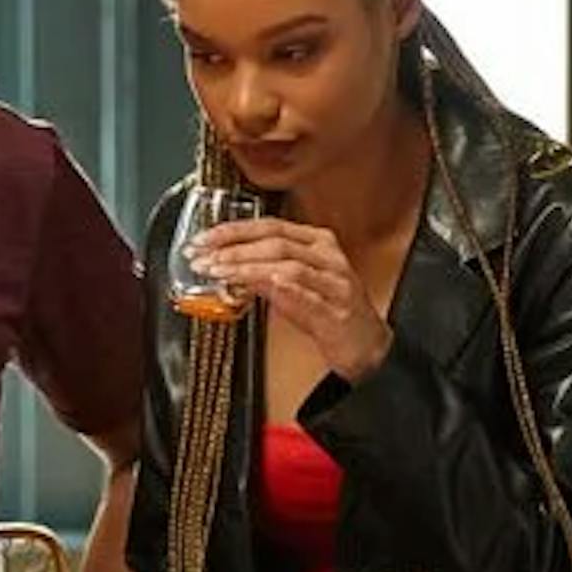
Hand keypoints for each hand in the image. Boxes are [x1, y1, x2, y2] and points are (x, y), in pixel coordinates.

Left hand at [189, 217, 394, 386]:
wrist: (366, 346)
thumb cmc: (330, 312)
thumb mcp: (294, 284)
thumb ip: (264, 272)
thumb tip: (228, 265)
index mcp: (318, 242)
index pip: (271, 226)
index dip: (235, 230)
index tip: (205, 238)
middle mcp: (328, 257)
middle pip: (277, 243)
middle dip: (235, 249)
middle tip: (205, 258)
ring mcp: (335, 283)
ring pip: (289, 266)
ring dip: (250, 269)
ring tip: (221, 273)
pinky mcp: (337, 312)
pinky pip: (310, 297)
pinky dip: (286, 289)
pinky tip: (265, 285)